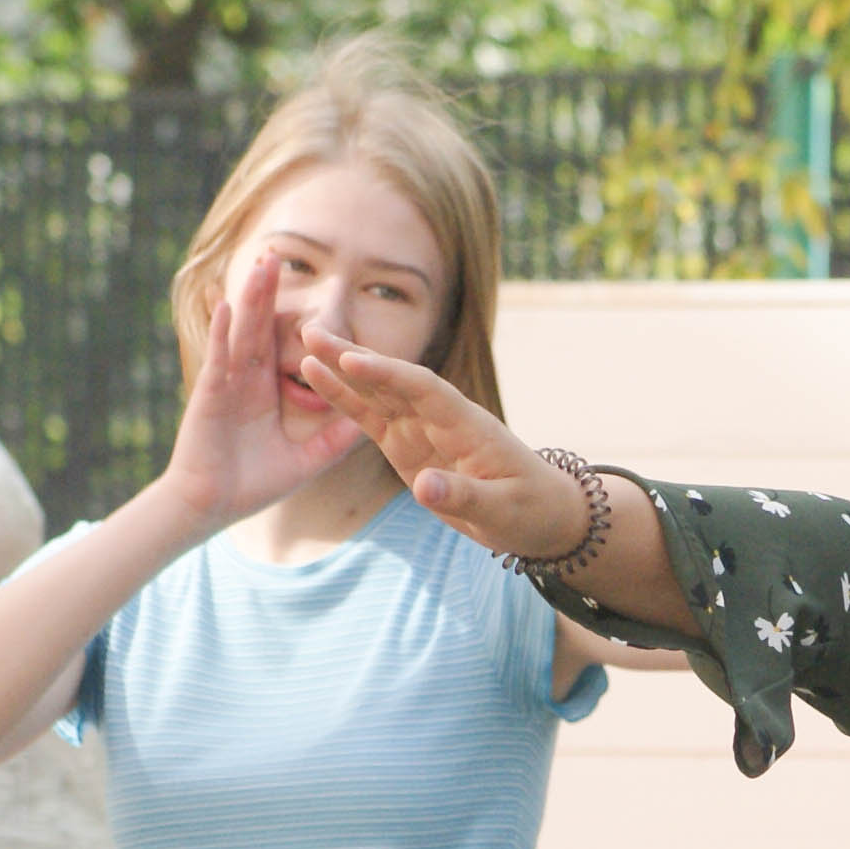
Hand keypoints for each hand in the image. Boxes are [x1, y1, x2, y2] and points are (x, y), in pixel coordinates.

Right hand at [157, 254, 365, 528]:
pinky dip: (222, 333)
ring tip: (260, 264)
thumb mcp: (307, 460)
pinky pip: (219, 360)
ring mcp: (226, 385)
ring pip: (240, 333)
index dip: (288, 314)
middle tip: (277, 253)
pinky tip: (226, 305)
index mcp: (263, 390)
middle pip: (258, 326)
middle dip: (266, 291)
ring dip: (249, 299)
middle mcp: (244, 380)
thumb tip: (372, 425)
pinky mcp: (211, 397)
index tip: (304, 288)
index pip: (277, 343)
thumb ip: (335, 440)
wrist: (212, 508)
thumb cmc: (252, 484)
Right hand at [297, 330, 587, 560]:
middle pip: (394, 381)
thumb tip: (423, 486)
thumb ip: (464, 496)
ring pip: (378, 393)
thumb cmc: (531, 509)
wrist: (543, 515)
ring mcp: (423, 430)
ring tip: (306, 344)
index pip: (424, 390)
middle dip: (355, 358)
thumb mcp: (503, 509)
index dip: (388, 374)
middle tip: (312, 333)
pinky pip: (372, 419)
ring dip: (344, 370)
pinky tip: (317, 377)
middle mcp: (441, 419)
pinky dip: (346, 400)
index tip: (352, 360)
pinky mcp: (408, 446)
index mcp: (467, 425)